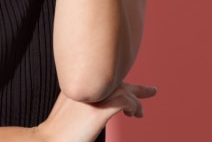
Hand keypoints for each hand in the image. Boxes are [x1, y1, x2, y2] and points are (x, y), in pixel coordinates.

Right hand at [35, 82, 156, 141]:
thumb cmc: (58, 133)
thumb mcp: (72, 113)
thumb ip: (85, 105)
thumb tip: (97, 112)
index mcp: (78, 86)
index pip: (105, 78)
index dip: (121, 83)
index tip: (133, 89)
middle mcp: (85, 86)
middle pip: (117, 81)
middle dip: (137, 88)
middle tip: (153, 91)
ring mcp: (92, 96)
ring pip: (124, 90)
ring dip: (136, 101)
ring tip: (140, 115)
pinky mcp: (99, 110)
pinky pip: (125, 102)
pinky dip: (133, 106)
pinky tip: (133, 115)